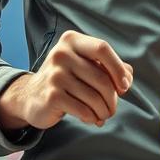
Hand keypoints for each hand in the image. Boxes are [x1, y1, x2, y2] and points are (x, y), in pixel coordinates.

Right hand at [0, 31, 132, 131]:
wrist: (32, 97)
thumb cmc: (67, 80)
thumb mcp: (86, 66)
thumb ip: (110, 67)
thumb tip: (128, 76)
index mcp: (71, 40)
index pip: (102, 49)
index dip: (118, 69)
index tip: (124, 86)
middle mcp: (61, 54)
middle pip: (102, 78)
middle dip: (113, 98)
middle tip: (112, 108)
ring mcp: (55, 75)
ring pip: (94, 97)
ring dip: (104, 111)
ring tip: (103, 115)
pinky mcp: (52, 96)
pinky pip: (84, 110)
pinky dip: (92, 118)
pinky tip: (92, 119)